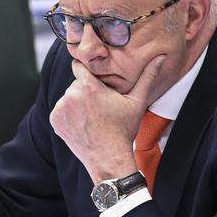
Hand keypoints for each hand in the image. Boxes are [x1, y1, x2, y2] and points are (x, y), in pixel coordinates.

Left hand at [50, 54, 164, 182]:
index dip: (88, 71)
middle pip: (76, 83)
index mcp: (88, 86)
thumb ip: (147, 76)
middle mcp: (71, 95)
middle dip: (86, 90)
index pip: (80, 66)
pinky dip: (69, 115)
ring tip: (93, 116)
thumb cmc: (123, 130)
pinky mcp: (55, 120)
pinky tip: (83, 124)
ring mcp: (61, 108)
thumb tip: (161, 57)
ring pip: (69, 97)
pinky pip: (61, 110)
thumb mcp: (136, 102)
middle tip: (100, 105)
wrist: (108, 159)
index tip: (95, 79)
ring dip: (77, 102)